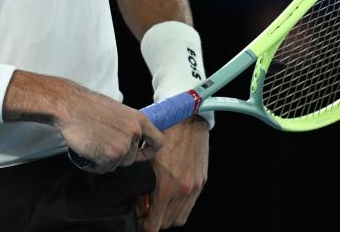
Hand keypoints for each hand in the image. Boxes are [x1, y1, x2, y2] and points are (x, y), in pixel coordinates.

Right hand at [55, 81, 163, 173]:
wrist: (70, 106)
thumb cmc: (88, 106)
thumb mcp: (117, 111)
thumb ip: (127, 126)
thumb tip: (130, 139)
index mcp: (139, 120)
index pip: (158, 143)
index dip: (148, 151)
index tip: (139, 153)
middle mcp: (135, 134)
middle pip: (131, 158)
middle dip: (117, 155)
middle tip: (101, 144)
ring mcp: (123, 146)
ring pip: (117, 164)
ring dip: (105, 159)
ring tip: (93, 144)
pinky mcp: (110, 157)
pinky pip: (104, 169)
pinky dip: (94, 164)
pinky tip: (87, 151)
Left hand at [136, 115, 207, 230]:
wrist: (186, 118)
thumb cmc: (161, 134)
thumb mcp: (144, 159)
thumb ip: (139, 184)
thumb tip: (137, 201)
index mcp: (165, 187)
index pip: (154, 224)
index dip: (144, 225)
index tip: (139, 220)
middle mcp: (182, 191)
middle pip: (167, 223)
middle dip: (155, 220)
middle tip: (145, 212)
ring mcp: (194, 187)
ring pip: (180, 217)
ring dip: (168, 216)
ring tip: (158, 205)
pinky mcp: (202, 181)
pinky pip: (190, 204)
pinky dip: (180, 206)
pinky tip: (170, 195)